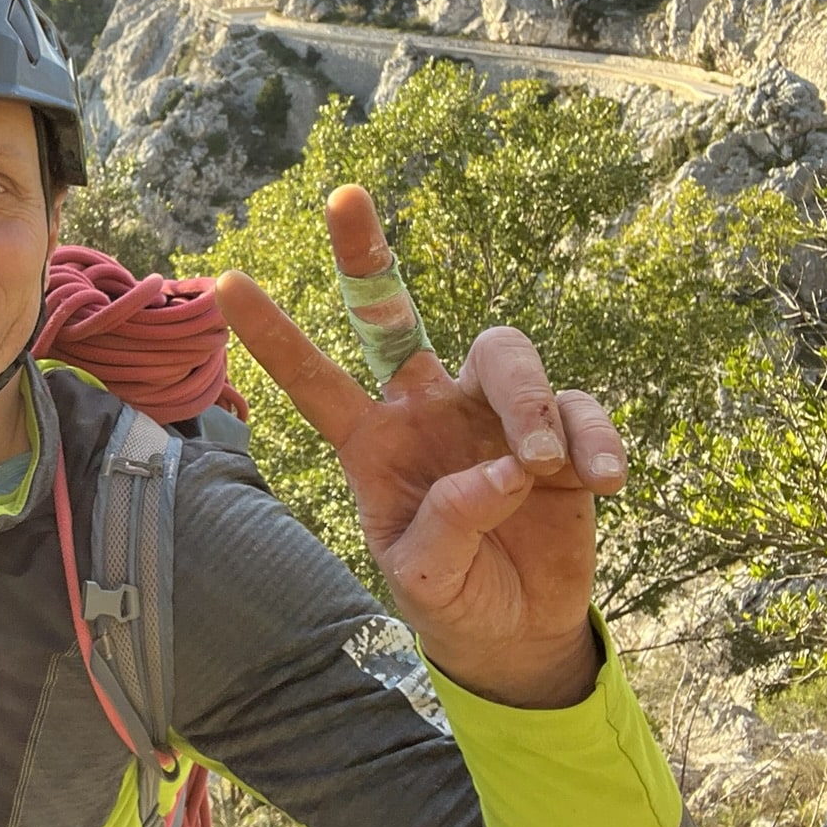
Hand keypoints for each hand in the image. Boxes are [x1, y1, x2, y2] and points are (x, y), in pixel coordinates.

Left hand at [216, 185, 622, 707]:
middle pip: (393, 315)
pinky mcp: (560, 432)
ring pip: (505, 354)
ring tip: (540, 466)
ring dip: (529, 403)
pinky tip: (602, 484)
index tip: (224, 283)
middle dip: (364, 254)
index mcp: (370, 441)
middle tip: (341, 195)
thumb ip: (449, 524)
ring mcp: (491, 413)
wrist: (513, 631)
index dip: (274, 334)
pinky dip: (593, 440)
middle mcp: (424, 408)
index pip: (314, 379)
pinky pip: (579, 409)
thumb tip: (503, 469)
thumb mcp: (425, 577)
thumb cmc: (449, 594)